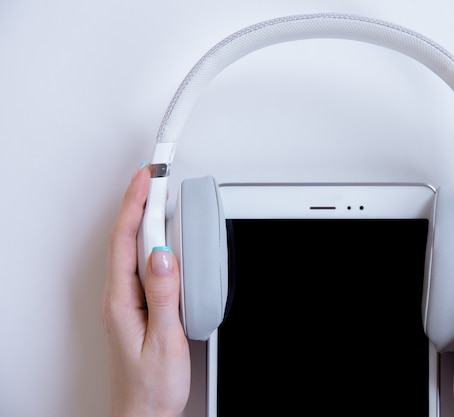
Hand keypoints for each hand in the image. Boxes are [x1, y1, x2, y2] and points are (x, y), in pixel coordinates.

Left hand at [102, 166, 189, 416]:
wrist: (144, 413)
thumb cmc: (151, 385)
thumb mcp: (163, 340)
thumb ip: (164, 296)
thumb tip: (163, 255)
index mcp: (122, 300)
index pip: (126, 239)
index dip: (137, 203)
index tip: (149, 176)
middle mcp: (120, 296)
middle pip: (127, 237)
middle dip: (139, 201)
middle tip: (155, 174)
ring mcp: (128, 300)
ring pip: (134, 249)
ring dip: (146, 218)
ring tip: (160, 195)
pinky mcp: (139, 306)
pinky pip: (143, 264)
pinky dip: (153, 241)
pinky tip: (164, 237)